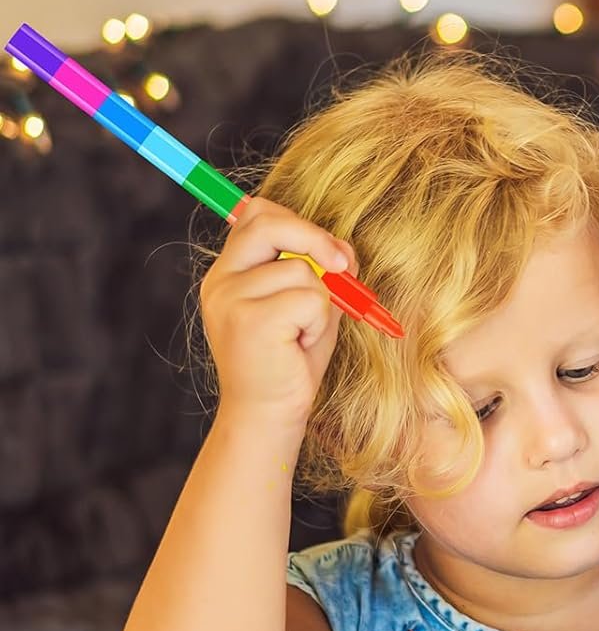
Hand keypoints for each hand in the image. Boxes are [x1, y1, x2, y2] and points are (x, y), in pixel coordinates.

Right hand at [199, 197, 358, 431]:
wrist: (268, 415)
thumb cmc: (289, 364)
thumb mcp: (308, 309)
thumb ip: (321, 274)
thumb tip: (345, 248)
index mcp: (229, 273)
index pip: (256, 215)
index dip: (297, 221)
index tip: (329, 250)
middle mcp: (221, 281)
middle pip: (268, 223)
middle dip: (315, 238)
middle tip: (343, 267)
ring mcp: (231, 299)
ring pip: (302, 270)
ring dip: (321, 303)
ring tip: (303, 335)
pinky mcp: (250, 320)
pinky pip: (310, 299)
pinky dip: (319, 323)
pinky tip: (300, 346)